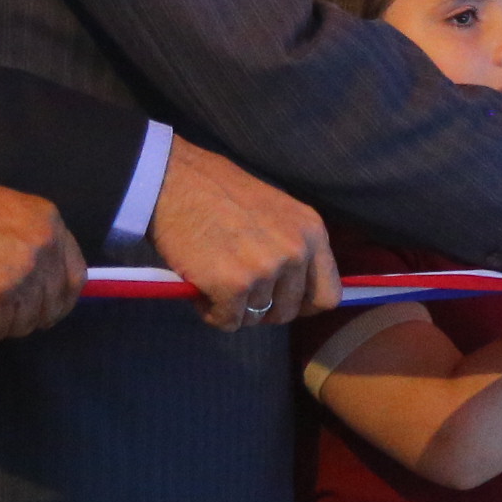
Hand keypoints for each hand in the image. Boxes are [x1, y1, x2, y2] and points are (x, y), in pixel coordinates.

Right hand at [0, 171, 83, 340]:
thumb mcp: (4, 210)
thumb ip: (29, 238)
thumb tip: (40, 278)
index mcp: (49, 223)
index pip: (75, 277)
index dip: (58, 299)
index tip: (43, 308)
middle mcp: (43, 248)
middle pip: (51, 306)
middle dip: (26, 315)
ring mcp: (21, 275)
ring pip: (23, 323)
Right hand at [148, 134, 338, 329]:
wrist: (173, 180)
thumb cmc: (217, 191)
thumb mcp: (275, 211)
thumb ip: (291, 246)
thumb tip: (295, 288)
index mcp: (312, 231)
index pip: (328, 295)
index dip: (303, 305)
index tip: (281, 301)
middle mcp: (296, 251)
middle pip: (289, 312)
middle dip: (262, 309)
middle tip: (237, 290)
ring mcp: (266, 269)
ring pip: (256, 318)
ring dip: (233, 308)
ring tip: (213, 279)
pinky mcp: (234, 285)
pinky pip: (228, 322)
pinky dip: (211, 312)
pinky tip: (200, 288)